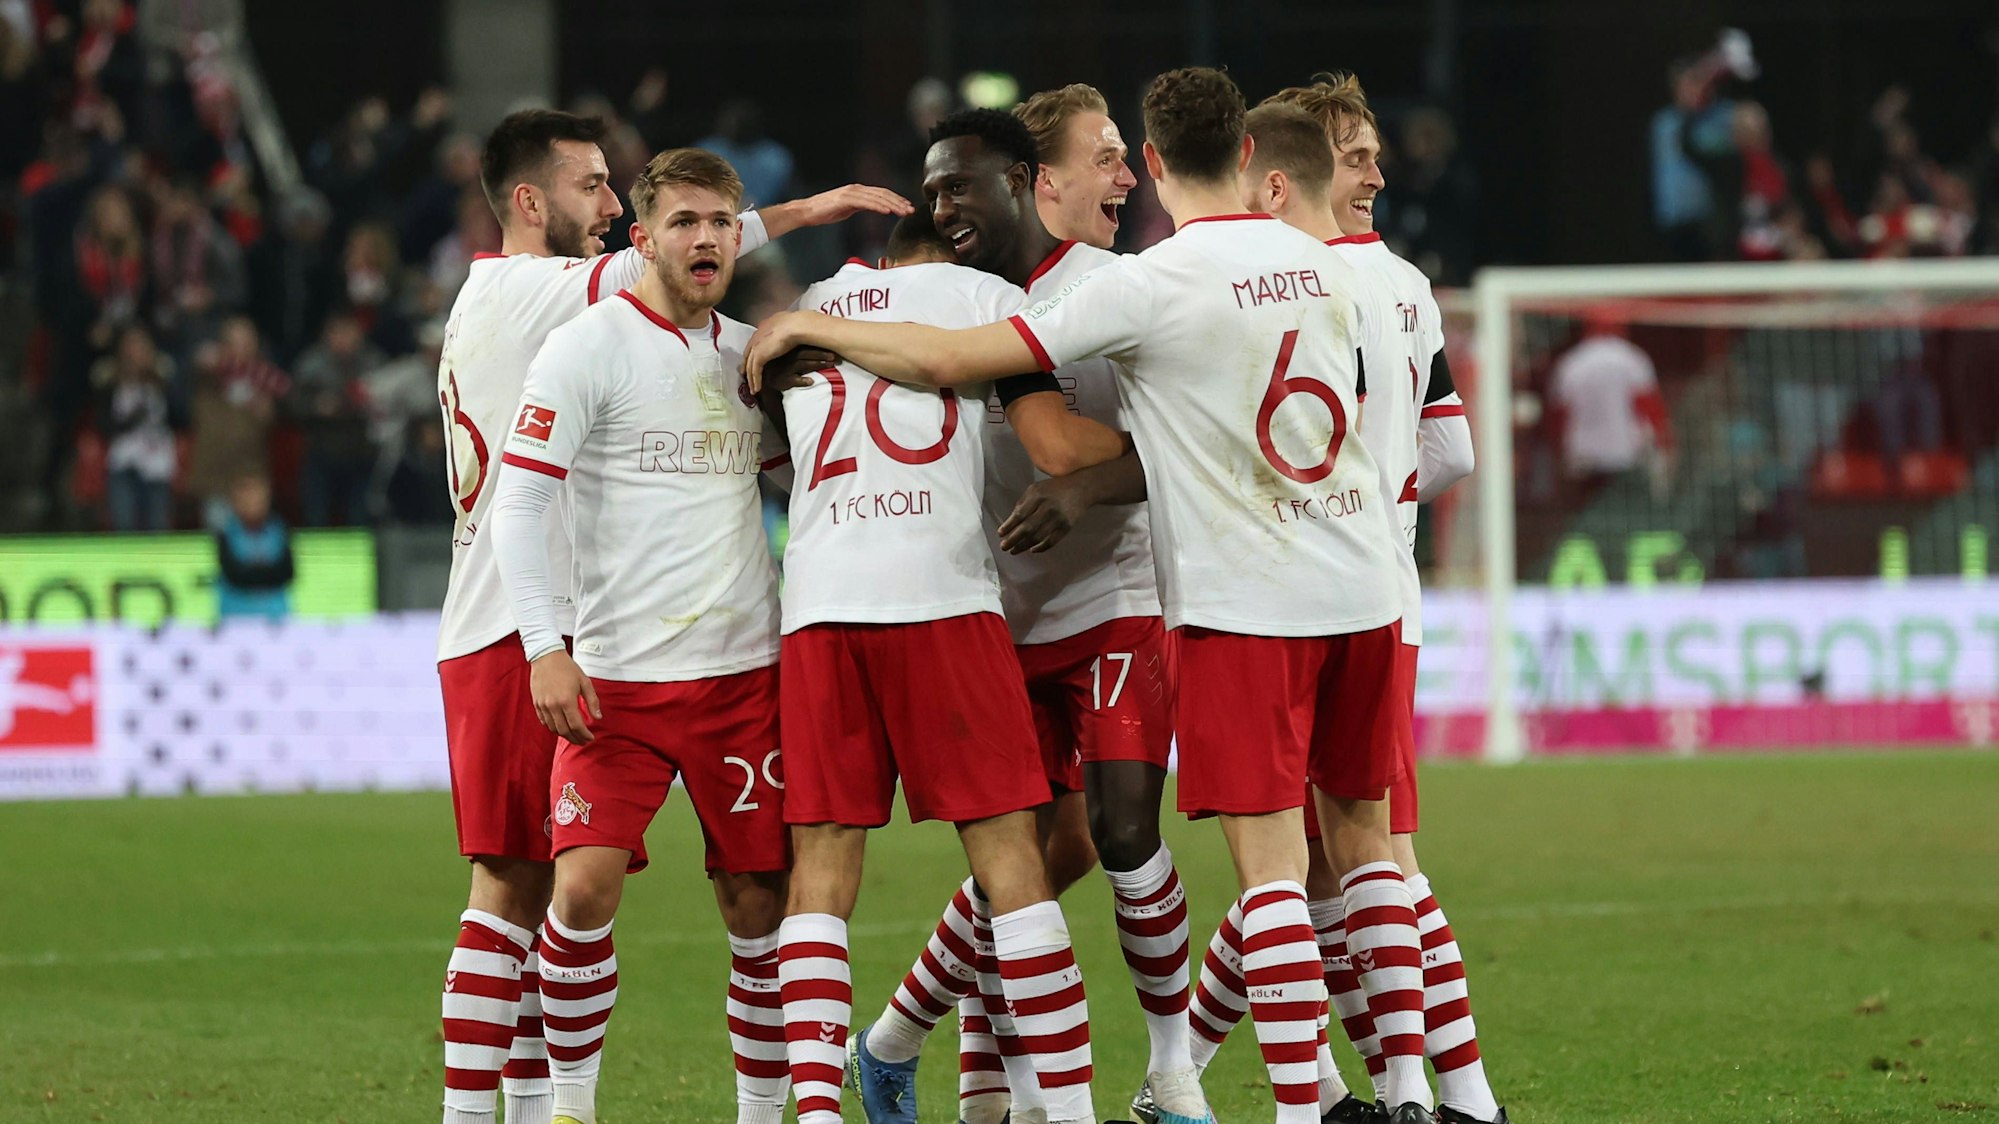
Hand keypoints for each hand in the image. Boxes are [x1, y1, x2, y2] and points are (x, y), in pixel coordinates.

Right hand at [529, 650, 600, 743]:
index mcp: (567, 700)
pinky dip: (553, 727)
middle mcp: (553, 705)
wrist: (546, 657)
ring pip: (553, 728)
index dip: (584, 734)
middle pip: (564, 730)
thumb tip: (598, 717)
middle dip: (575, 738)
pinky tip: (561, 727)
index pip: (576, 725)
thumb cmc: (567, 668)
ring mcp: (543, 705)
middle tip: (583, 741)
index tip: (590, 737)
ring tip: (574, 735)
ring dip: (564, 735)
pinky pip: (544, 721)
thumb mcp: (584, 682)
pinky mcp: (536, 704)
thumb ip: (592, 701)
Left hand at [742, 311, 824, 392]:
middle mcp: (757, 337)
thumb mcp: (788, 323)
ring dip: (751, 379)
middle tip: (748, 377)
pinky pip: (755, 372)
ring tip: (754, 389)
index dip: (752, 354)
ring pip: (750, 366)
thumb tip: (788, 327)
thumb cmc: (797, 324)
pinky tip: (757, 389)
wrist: (796, 326)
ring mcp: (756, 346)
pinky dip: (755, 381)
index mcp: (763, 328)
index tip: (753, 361)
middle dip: (747, 367)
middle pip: (748, 355)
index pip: (754, 343)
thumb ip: (784, 327)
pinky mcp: (759, 356)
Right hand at [762, 345, 838, 394]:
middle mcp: (790, 357)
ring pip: (805, 364)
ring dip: (819, 364)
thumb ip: (799, 348)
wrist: (765, 378)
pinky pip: (794, 380)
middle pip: (809, 353)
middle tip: (836, 357)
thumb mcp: (786, 354)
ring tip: (830, 365)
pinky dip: (803, 380)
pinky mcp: (785, 379)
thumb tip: (815, 344)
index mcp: (791, 349)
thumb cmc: (778, 365)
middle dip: (824, 355)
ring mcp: (787, 368)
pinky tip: (811, 381)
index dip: (822, 347)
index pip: (809, 345)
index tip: (835, 349)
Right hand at [765, 185, 911, 238]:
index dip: (896, 200)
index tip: (907, 207)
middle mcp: (856, 189)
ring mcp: (851, 193)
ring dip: (893, 204)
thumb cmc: (824, 212)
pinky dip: (878, 206)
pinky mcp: (845, 199)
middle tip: (912, 210)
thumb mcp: (846, 209)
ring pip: (877, 197)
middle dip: (899, 202)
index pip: (881, 194)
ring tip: (904, 211)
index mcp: (857, 191)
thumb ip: (859, 207)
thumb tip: (872, 208)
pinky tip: (888, 211)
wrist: (806, 212)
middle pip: (883, 194)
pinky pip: (865, 203)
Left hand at [998, 476, 1093, 553]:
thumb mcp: (1036, 488)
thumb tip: (1011, 521)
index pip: (1020, 514)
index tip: (1000, 534)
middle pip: (1027, 528)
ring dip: (1024, 546)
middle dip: (1013, 539)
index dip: (1009, 526)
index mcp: (1037, 496)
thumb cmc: (1055, 488)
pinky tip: (1032, 550)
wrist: (1081, 488)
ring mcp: (1058, 518)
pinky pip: (1051, 541)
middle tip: (1004, 547)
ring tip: (1014, 551)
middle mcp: (1047, 507)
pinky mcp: (1066, 527)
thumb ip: (1023, 503)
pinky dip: (1041, 548)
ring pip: (1038, 537)